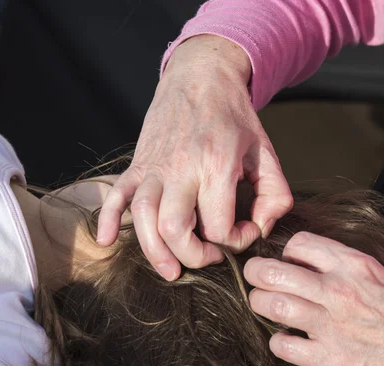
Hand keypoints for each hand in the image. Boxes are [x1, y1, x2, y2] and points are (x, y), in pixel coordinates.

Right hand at [97, 35, 292, 279]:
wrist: (201, 77)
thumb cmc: (236, 117)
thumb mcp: (267, 152)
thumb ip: (276, 195)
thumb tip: (262, 228)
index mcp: (217, 165)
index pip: (220, 226)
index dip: (236, 241)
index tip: (246, 231)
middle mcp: (182, 168)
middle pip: (175, 228)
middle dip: (193, 256)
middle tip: (209, 258)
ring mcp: (155, 166)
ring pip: (143, 217)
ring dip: (154, 251)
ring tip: (170, 271)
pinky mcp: (138, 163)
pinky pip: (116, 194)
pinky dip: (107, 219)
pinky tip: (107, 241)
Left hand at [244, 232, 383, 365]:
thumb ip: (355, 271)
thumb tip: (326, 268)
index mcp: (357, 266)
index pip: (301, 243)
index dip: (287, 250)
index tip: (287, 259)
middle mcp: (340, 290)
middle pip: (274, 271)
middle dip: (257, 272)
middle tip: (255, 277)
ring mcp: (332, 325)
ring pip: (271, 304)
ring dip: (261, 304)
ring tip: (265, 306)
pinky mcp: (331, 359)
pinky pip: (283, 345)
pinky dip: (278, 342)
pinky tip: (287, 340)